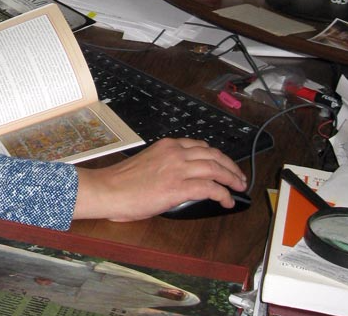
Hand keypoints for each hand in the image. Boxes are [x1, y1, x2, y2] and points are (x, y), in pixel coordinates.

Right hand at [72, 138, 248, 221]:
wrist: (109, 190)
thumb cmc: (121, 181)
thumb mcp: (148, 163)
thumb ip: (167, 164)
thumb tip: (181, 177)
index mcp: (167, 146)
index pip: (201, 146)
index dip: (217, 156)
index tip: (223, 164)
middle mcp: (175, 153)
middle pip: (214, 155)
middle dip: (230, 166)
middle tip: (239, 177)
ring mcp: (178, 169)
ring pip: (216, 169)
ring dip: (232, 179)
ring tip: (238, 188)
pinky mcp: (179, 188)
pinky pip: (211, 188)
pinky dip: (223, 195)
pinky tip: (227, 201)